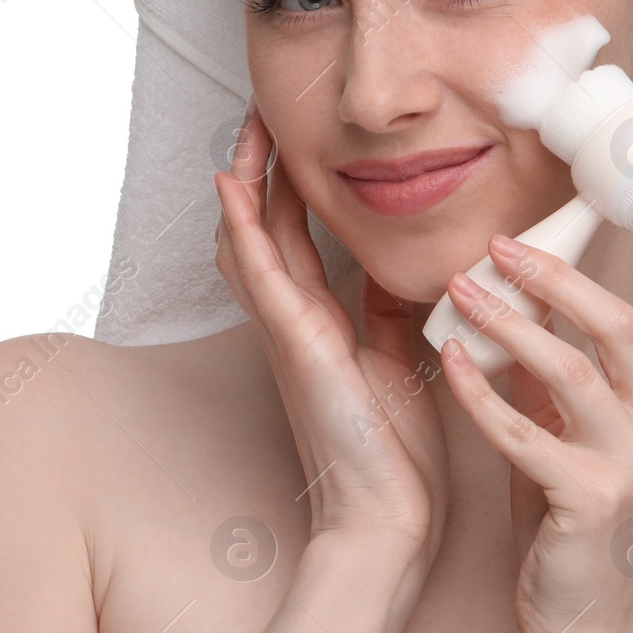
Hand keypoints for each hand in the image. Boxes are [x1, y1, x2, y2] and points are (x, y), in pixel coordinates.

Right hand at [214, 100, 450, 567]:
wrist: (387, 518)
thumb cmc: (392, 450)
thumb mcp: (396, 358)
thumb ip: (386, 311)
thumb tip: (398, 266)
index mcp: (318, 322)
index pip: (293, 237)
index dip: (287, 186)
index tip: (294, 138)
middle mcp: (293, 319)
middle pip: (263, 227)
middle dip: (260, 169)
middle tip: (261, 114)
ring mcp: (287, 330)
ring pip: (250, 239)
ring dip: (247, 180)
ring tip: (248, 128)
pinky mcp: (295, 342)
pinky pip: (259, 272)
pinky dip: (242, 224)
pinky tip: (234, 183)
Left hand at [438, 175, 632, 632]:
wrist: (586, 629)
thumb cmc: (572, 522)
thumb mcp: (579, 434)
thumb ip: (564, 374)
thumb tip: (523, 299)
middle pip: (621, 324)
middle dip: (560, 274)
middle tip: (502, 243)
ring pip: (573, 368)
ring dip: (510, 322)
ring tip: (460, 288)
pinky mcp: (589, 501)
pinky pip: (524, 431)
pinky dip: (481, 392)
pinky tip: (449, 361)